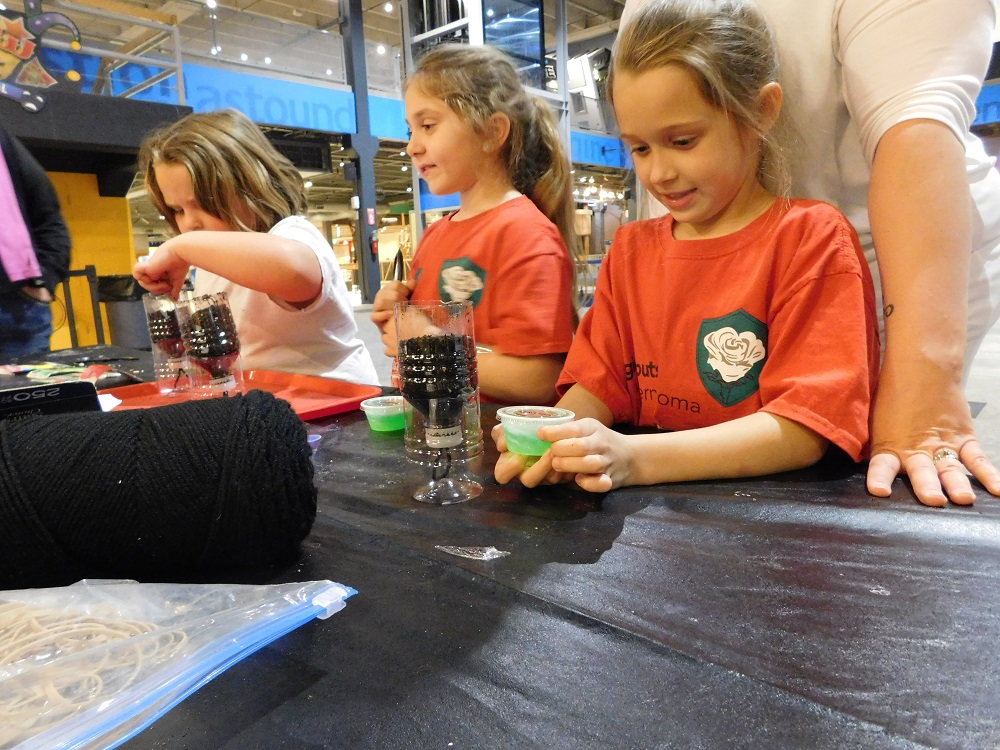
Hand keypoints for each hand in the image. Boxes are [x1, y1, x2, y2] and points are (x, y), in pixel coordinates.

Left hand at [133, 241, 189, 299]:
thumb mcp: (177, 281)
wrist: (180, 254)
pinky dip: (144, 279)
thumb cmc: (180, 265)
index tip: (170, 288)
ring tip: (164, 283)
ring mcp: (148, 269)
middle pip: (149, 286)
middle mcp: (153, 271)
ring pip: (143, 283)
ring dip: (154, 286)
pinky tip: (155, 278)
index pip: (155, 286)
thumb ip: (174, 290)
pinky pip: (137, 275)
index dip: (161, 290)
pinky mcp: (144, 266)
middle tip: (167, 286)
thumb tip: (175, 300)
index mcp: (160, 273)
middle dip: (158, 289)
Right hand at [370, 280, 412, 356]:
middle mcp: (382, 297)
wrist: (403, 330)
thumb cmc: (407, 313)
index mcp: (391, 291)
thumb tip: (413, 282)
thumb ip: (411, 290)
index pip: (395, 284)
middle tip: (405, 303)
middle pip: (386, 291)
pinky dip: (383, 315)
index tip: (409, 296)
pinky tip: (391, 315)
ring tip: (399, 309)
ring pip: (380, 301)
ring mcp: (377, 309)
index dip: (404, 289)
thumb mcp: (411, 301)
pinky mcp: (376, 320)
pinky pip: (374, 316)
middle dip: (398, 296)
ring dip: (391, 303)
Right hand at [491, 423, 573, 486]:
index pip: (502, 475)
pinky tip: (568, 451)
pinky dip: (567, 463)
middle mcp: (526, 473)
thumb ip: (501, 432)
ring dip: (555, 464)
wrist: (549, 423)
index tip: (518, 457)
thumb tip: (502, 445)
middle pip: (529, 481)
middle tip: (548, 452)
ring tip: (559, 448)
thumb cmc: (525, 426)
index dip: (508, 470)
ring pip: (549, 479)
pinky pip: (565, 475)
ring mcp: (544, 477)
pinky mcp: (561, 476)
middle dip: (539, 468)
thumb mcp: (510, 425)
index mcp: (510, 464)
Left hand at [492, 419, 634, 492]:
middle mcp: (601, 443)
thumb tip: (532, 432)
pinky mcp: (611, 480)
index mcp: (592, 428)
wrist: (632, 456)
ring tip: (557, 465)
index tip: (539, 434)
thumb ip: (564, 429)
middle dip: (561, 450)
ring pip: (590, 464)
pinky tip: (578, 480)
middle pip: (581, 446)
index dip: (554, 432)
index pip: (574, 428)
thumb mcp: (586, 428)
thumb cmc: (599, 440)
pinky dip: (588, 483)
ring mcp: (607, 462)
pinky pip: (600, 483)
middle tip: (550, 455)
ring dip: (570, 465)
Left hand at [867, 359, 999, 505]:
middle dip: (926, 486)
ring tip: (962, 499)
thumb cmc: (893, 397)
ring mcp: (942, 445)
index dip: (879, 478)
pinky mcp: (963, 438)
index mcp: (889, 446)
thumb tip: (862, 467)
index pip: (881, 466)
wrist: (923, 367)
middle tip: (933, 499)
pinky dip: (988, 475)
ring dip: (956, 484)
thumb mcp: (876, 423)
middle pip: (921, 471)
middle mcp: (916, 449)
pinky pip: (977, 459)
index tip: (879, 491)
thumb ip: (878, 447)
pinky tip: (997, 491)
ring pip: (950, 468)